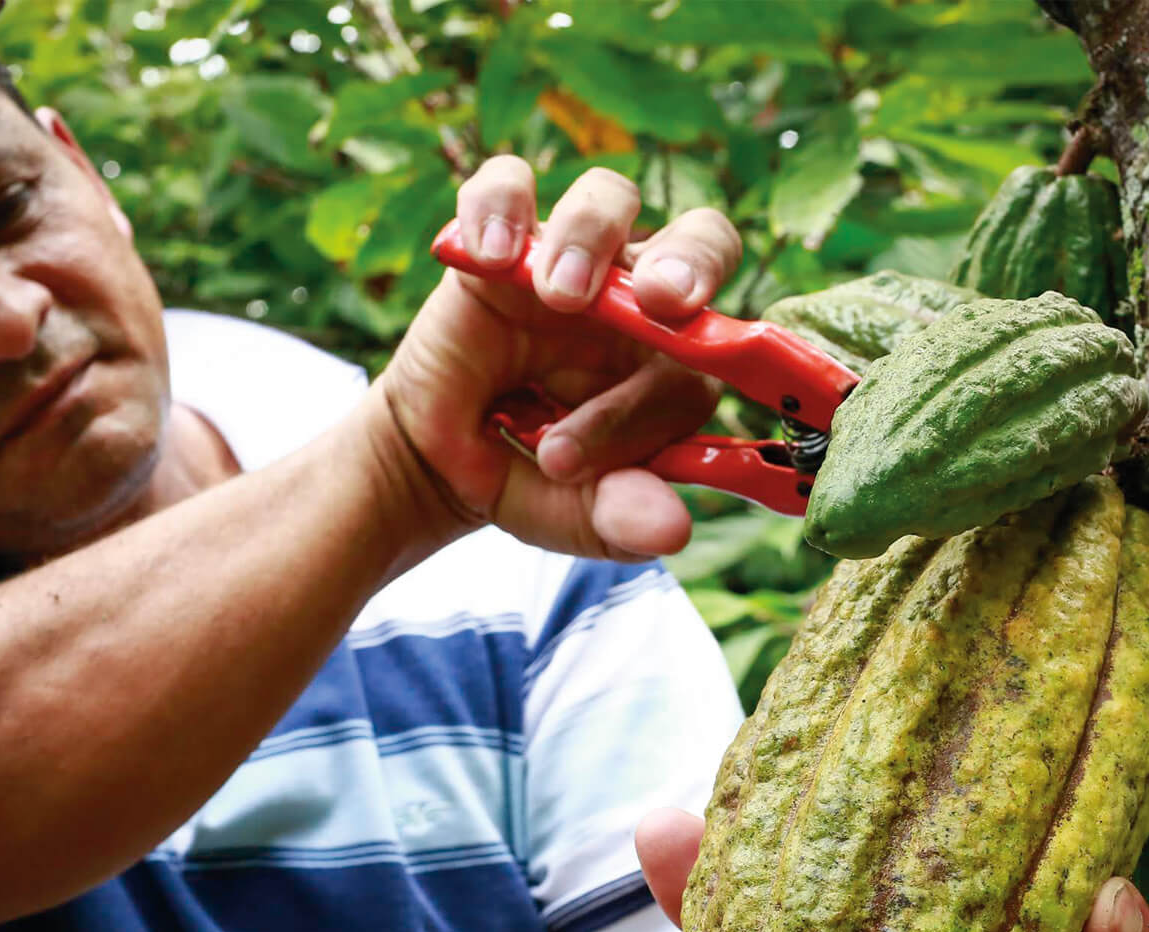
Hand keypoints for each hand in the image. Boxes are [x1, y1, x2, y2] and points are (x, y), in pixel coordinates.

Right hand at [377, 156, 740, 560]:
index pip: (706, 356)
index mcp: (680, 361)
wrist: (442, 463)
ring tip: (556, 295)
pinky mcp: (502, 239)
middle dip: (690, 259)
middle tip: (659, 298)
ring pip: (610, 198)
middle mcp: (640, 299)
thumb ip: (620, 518)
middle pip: (701, 237)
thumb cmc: (529, 477)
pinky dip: (499, 205)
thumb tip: (672, 529)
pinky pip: (508, 186)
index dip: (653, 399)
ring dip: (590, 235)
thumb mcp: (573, 515)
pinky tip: (487, 253)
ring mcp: (573, 260)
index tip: (576, 448)